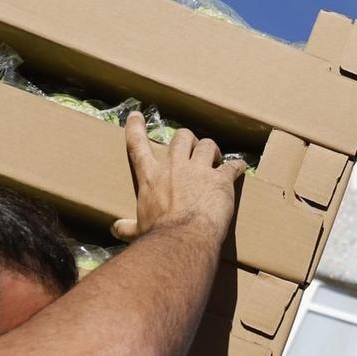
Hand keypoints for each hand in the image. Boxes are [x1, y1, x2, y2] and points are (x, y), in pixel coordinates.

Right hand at [112, 112, 244, 241]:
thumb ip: (128, 227)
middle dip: (188, 139)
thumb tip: (116, 229)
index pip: (138, 146)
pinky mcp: (220, 180)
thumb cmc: (158, 236)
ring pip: (207, 145)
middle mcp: (174, 167)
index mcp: (151, 177)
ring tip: (215, 158)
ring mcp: (198, 171)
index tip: (136, 116)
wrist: (182, 239)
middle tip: (192, 147)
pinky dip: (237, 167)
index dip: (136, 128)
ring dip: (212, 149)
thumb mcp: (138, 230)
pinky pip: (233, 166)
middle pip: (182, 137)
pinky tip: (240, 169)